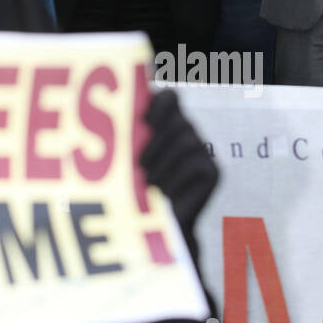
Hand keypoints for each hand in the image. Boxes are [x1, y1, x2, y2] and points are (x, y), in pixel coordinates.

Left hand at [139, 89, 218, 251]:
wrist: (158, 225)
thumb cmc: (134, 187)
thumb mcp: (124, 159)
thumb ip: (123, 136)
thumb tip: (108, 121)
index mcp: (165, 121)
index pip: (169, 97)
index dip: (158, 105)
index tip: (141, 121)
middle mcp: (187, 130)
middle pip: (178, 121)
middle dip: (155, 142)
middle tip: (137, 164)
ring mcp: (202, 149)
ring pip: (186, 142)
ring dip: (163, 162)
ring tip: (147, 181)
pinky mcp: (213, 171)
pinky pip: (196, 165)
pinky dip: (176, 178)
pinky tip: (164, 192)